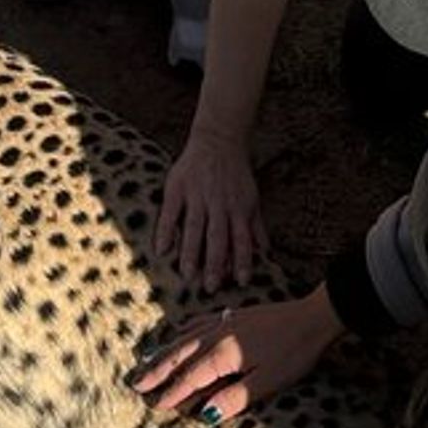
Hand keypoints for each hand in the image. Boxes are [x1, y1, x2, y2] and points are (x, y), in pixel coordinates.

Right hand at [131, 286, 344, 421]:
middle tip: (136, 384)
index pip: (190, 379)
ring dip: (165, 351)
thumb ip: (233, 399)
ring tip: (146, 361)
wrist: (314, 317)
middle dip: (157, 371)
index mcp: (222, 355)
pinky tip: (179, 331)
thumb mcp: (266, 382)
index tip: (155, 406)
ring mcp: (224, 322)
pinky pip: (199, 321)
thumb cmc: (294, 352)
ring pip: (185, 338)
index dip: (172, 394)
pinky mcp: (235, 315)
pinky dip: (184, 329)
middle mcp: (216, 336)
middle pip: (179, 356)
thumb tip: (204, 416)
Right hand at [155, 131, 266, 291]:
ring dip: (191, 252)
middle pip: (218, 238)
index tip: (242, 281)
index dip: (243, 260)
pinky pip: (171, 212)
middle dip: (215, 263)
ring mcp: (197, 196)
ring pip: (195, 228)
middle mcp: (219, 204)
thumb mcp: (251, 198)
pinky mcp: (178, 187)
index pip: (242, 239)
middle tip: (211, 287)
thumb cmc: (235, 175)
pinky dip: (166, 230)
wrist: (218, 140)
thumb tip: (265, 252)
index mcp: (238, 208)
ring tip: (187, 275)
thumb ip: (256, 226)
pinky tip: (162, 249)